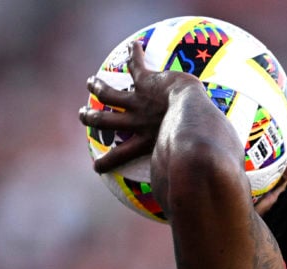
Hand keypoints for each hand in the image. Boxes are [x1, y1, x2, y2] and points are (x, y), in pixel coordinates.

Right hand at [78, 41, 200, 173]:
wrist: (195, 112)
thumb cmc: (199, 139)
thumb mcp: (189, 160)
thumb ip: (188, 173)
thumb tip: (203, 203)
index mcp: (146, 140)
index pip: (122, 155)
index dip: (107, 162)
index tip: (96, 167)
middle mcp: (138, 121)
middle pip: (105, 121)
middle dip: (91, 118)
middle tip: (83, 115)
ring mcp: (140, 100)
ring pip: (110, 94)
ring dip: (99, 87)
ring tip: (92, 82)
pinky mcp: (146, 82)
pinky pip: (136, 65)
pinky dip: (134, 54)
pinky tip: (135, 46)